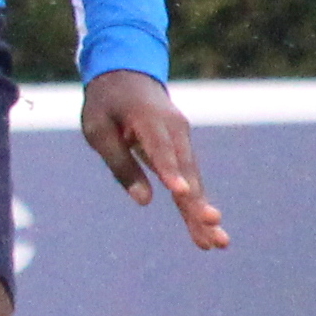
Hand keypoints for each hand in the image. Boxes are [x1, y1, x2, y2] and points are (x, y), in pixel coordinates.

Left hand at [81, 69, 228, 251]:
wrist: (127, 73)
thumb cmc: (107, 103)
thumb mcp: (98, 129)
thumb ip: (120, 164)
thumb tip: (145, 201)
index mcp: (149, 120)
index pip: (161, 149)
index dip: (170, 171)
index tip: (180, 192)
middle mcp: (174, 130)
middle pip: (186, 171)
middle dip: (198, 201)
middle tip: (212, 225)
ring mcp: (182, 140)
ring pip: (193, 180)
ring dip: (202, 211)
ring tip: (217, 242)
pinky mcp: (182, 150)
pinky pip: (189, 179)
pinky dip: (196, 204)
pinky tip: (205, 230)